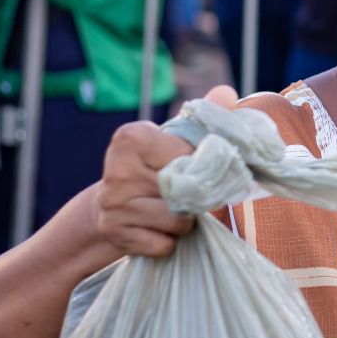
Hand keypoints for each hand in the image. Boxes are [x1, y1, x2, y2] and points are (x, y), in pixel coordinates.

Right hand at [93, 85, 238, 257]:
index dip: (199, 167)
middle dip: (195, 197)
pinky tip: (155, 230)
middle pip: (186, 191)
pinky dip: (168, 242)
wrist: (108, 210)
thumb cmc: (151, 170)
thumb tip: (228, 92)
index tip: (189, 168)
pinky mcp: (116, 233)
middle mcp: (118, 169)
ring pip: (178, 221)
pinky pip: (164, 244)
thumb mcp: (172, 140)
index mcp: (131, 137)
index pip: (189, 157)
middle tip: (185, 194)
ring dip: (184, 222)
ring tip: (170, 211)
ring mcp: (114, 204)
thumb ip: (202, 119)